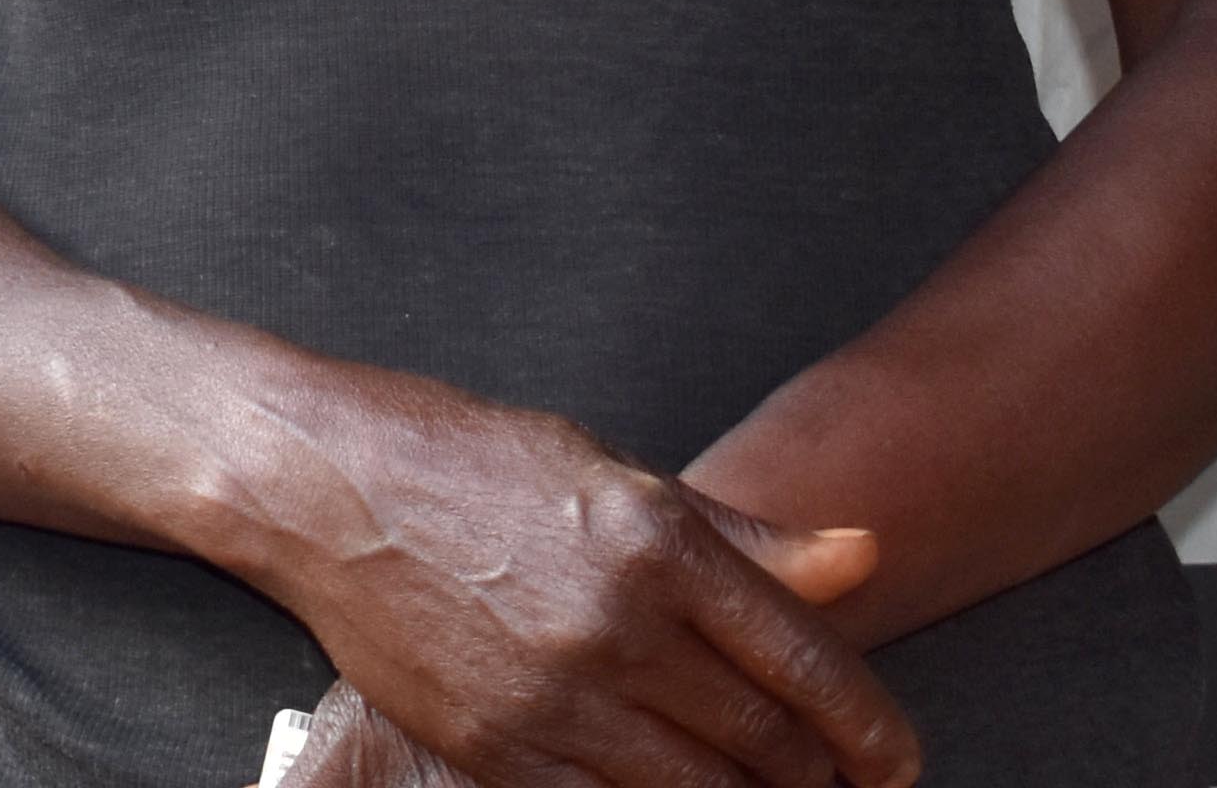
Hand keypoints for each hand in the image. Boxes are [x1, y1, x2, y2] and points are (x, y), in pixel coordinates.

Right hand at [228, 371, 914, 787]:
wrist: (322, 486)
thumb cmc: (468, 461)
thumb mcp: (614, 470)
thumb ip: (744, 534)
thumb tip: (862, 559)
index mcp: (656, 538)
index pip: (808, 663)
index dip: (872, 729)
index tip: (894, 758)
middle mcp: (617, 622)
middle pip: (769, 744)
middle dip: (822, 777)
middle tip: (835, 781)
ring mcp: (556, 695)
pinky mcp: (499, 748)